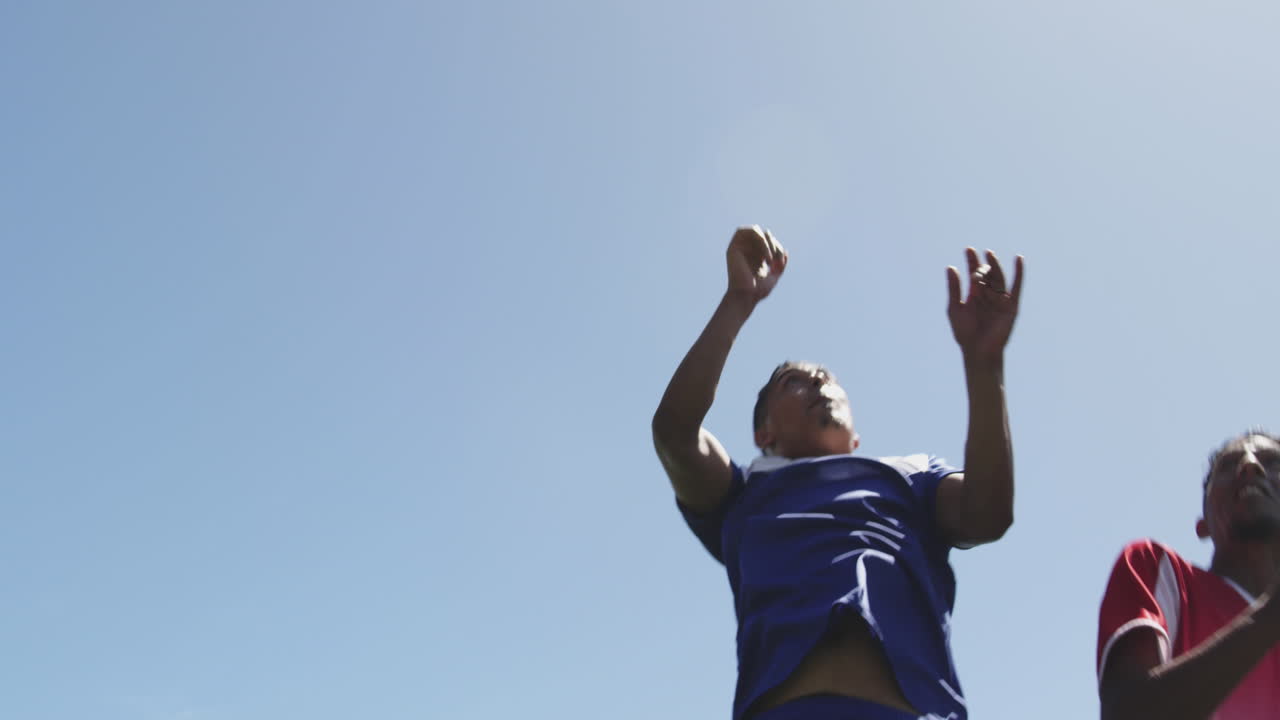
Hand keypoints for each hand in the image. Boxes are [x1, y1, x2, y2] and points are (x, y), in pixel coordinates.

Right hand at [726, 225, 786, 302]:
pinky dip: (762, 240)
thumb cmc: (758, 291)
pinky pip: (750, 232)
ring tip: (771, 256)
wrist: (746, 296)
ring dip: (768, 241)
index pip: (769, 242)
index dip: (778, 248)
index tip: (780, 263)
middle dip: (775, 245)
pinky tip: (766, 256)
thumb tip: (785, 252)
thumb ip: (780, 264)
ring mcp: (740, 247)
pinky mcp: (734, 247)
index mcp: (756, 256)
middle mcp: (747, 250)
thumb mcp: (774, 276)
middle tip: (778, 260)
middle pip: (764, 235)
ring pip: (757, 230)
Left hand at [947, 248, 1023, 367]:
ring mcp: (1000, 299)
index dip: (971, 261)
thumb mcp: (955, 307)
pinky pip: (1017, 287)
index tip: (968, 250)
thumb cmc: (965, 332)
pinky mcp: (1012, 305)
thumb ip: (954, 288)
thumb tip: (950, 267)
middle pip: (987, 274)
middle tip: (974, 257)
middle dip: (981, 265)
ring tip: (989, 254)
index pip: (974, 274)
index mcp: (974, 295)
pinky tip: (1018, 259)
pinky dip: (1019, 273)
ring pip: (999, 278)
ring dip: (995, 265)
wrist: (978, 350)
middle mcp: (988, 295)